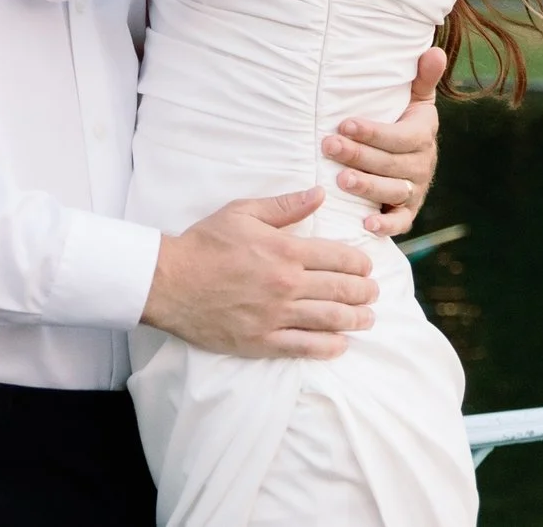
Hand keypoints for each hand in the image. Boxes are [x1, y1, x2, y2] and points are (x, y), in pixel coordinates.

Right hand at [140, 189, 377, 358]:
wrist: (170, 281)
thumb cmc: (205, 243)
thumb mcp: (243, 212)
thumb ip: (285, 206)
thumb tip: (319, 194)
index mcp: (285, 250)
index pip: (338, 258)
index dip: (359, 263)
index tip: (366, 267)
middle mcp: (286, 284)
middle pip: (341, 290)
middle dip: (365, 292)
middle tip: (373, 293)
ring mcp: (276, 315)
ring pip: (331, 320)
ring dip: (356, 319)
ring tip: (367, 319)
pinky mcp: (262, 341)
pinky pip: (305, 347)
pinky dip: (329, 347)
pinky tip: (340, 344)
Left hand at [325, 46, 444, 237]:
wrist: (412, 154)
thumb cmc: (404, 118)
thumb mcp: (415, 97)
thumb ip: (422, 77)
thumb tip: (434, 50)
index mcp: (423, 134)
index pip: (399, 136)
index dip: (373, 132)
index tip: (344, 124)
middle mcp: (422, 163)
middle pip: (390, 163)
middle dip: (359, 156)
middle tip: (328, 146)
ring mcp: (416, 190)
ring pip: (393, 191)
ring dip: (367, 187)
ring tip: (341, 180)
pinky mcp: (408, 212)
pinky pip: (401, 223)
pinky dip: (386, 227)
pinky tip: (366, 225)